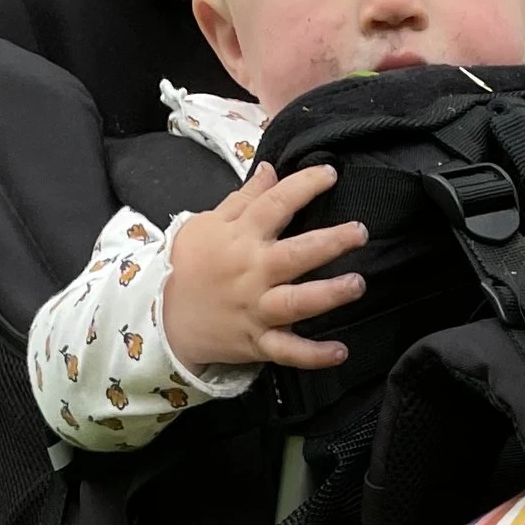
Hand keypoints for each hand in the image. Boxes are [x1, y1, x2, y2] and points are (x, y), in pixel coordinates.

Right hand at [160, 161, 367, 372]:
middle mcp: (252, 273)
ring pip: (296, 302)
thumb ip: (244, 198)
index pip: (275, 205)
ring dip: (328, 295)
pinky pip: (287, 351)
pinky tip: (341, 352)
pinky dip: (313, 355)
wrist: (165, 317)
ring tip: (357, 284)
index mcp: (240, 238)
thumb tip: (270, 169)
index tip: (330, 173)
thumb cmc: (189, 266)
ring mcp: (256, 309)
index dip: (304, 186)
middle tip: (359, 232)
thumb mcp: (208, 224)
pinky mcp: (257, 342)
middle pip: (295, 255)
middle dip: (329, 243)